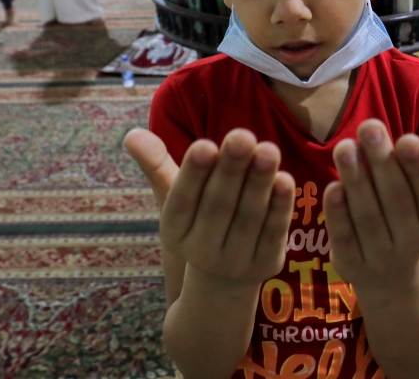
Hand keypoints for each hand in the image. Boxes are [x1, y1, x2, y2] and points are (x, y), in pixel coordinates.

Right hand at [125, 128, 294, 283]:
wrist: (219, 284)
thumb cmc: (197, 222)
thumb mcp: (173, 197)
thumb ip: (157, 164)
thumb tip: (132, 134)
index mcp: (174, 228)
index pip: (182, 198)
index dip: (194, 173)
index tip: (205, 145)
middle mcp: (200, 249)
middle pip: (218, 204)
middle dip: (231, 169)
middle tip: (242, 135)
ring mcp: (235, 261)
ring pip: (248, 216)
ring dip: (259, 182)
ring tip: (268, 148)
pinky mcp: (265, 265)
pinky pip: (274, 232)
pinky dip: (280, 207)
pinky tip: (286, 180)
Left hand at [322, 120, 418, 293]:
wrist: (390, 283)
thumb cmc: (409, 220)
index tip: (408, 138)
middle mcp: (409, 241)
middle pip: (396, 200)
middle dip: (382, 162)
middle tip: (369, 126)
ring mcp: (379, 255)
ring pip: (368, 216)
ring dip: (356, 181)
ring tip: (345, 146)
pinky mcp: (350, 264)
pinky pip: (344, 237)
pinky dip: (337, 214)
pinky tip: (331, 187)